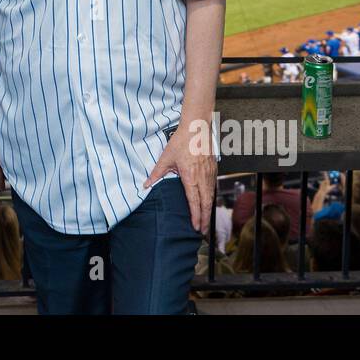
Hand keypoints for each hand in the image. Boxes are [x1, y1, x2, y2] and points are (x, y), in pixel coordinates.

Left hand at [143, 116, 215, 234]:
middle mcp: (202, 178)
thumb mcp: (165, 158)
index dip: (195, 216)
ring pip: (211, 196)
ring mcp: (209, 174)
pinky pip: (213, 187)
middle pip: (205, 203)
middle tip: (203, 231)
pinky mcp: (213, 169)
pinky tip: (208, 203)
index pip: (194, 201)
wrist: (197, 128)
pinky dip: (211, 198)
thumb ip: (156, 174)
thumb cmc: (181, 142)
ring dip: (209, 210)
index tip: (195, 227)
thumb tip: (145, 185)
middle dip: (204, 219)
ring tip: (206, 221)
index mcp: (190, 177)